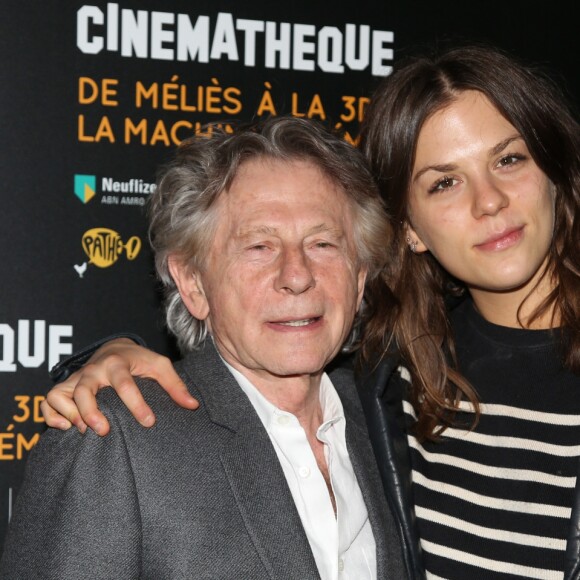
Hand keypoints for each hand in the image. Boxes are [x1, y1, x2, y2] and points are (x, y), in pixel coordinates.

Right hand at [41, 338, 198, 435]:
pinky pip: (48, 401)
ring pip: (60, 394)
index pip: (125, 384)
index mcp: (118, 364)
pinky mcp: (65, 387)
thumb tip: (192, 405)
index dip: (136, 404)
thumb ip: (175, 385)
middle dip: (91, 411)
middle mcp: (93, 370)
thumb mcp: (160, 366)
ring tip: (86, 431)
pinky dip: (52, 415)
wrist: (115, 348)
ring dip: (70, 414)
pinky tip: (67, 428)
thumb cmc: (139, 360)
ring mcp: (77, 379)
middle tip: (105, 431)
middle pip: (84, 389)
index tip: (149, 422)